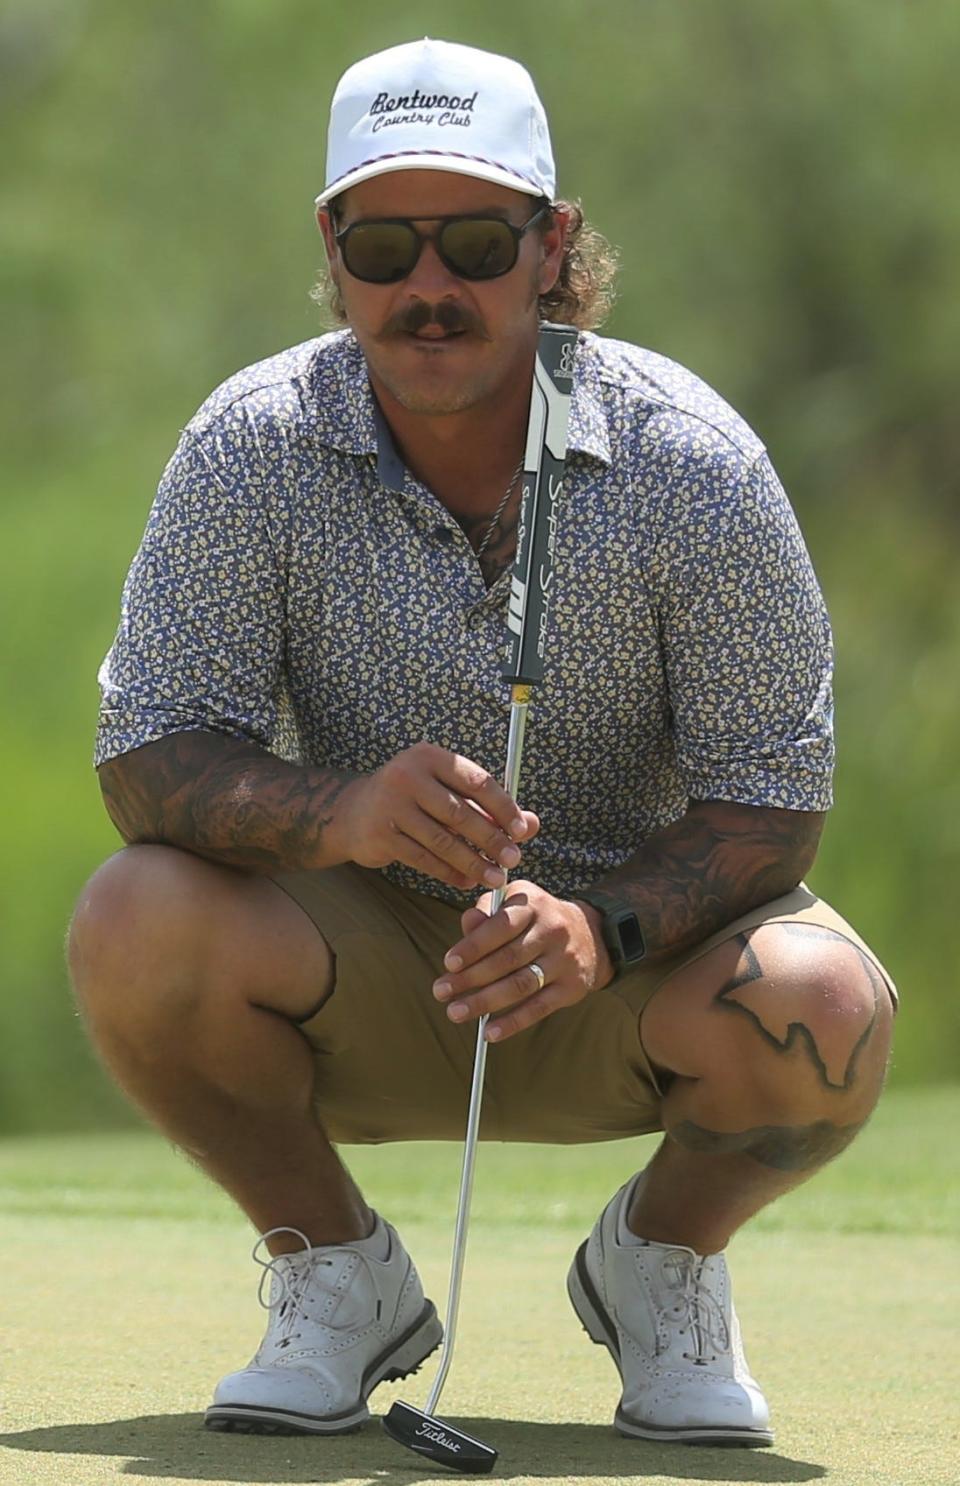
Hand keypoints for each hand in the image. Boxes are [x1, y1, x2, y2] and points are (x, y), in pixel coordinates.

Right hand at [331, 742, 539, 890]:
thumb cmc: (414, 800)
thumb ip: (489, 806)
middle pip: (460, 813)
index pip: (476, 781)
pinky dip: (448, 873)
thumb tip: (532, 825)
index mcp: (430, 757)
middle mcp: (408, 776)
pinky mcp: (381, 835)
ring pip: (442, 840)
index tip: (522, 831)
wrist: (354, 813)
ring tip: (495, 877)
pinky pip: (424, 859)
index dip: (503, 808)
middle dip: (492, 839)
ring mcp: (391, 806)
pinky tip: (465, 882)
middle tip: (513, 859)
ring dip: (473, 862)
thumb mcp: (448, 792)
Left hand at [432, 881, 614, 1041]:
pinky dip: (513, 1022)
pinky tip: (490, 1032)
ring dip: (485, 1002)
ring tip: (456, 1012)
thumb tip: (467, 924)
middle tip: (441, 991)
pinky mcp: (571, 987)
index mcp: (533, 904)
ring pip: (520, 985)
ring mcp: (563, 960)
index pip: (501, 926)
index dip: (474, 946)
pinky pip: (539, 1008)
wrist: (591, 934)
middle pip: (507, 959)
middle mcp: (552, 930)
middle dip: (471, 978)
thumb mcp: (515, 903)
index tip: (449, 963)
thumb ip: (487, 913)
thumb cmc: (537, 920)